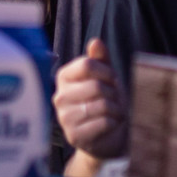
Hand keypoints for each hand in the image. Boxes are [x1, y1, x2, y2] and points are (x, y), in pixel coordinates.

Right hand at [56, 38, 125, 155]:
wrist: (107, 136)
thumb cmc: (105, 102)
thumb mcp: (105, 77)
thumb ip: (100, 59)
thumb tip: (95, 41)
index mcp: (64, 77)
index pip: (87, 65)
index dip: (107, 71)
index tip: (112, 79)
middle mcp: (59, 96)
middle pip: (96, 86)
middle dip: (113, 93)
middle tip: (115, 99)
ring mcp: (64, 117)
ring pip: (101, 105)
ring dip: (116, 109)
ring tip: (115, 111)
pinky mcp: (73, 135)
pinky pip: (102, 123)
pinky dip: (114, 123)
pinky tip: (111, 124)